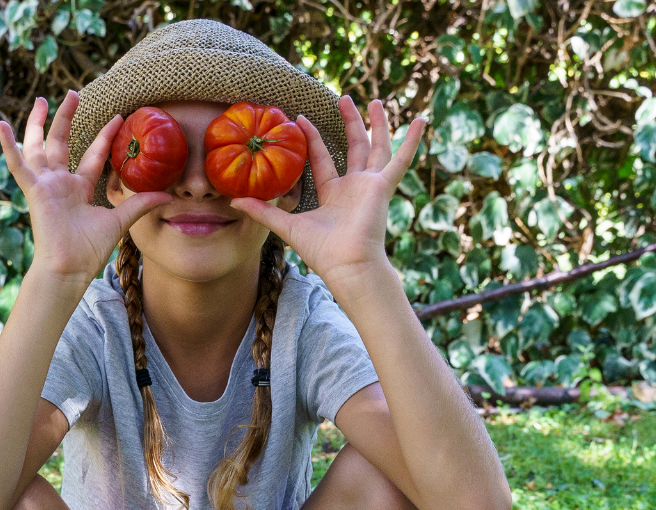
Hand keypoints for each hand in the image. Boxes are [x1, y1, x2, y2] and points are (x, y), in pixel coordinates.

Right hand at [0, 92, 172, 282]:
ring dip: (39, 123)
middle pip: (60, 144)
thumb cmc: (90, 250)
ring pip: (38, 147)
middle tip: (73, 94)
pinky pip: (17, 165)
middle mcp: (60, 184)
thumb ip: (139, 204)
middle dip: (66, 118)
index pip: (92, 156)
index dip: (104, 137)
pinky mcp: (33, 190)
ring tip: (43, 99)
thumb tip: (167, 195)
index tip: (117, 117)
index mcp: (79, 190)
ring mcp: (45, 185)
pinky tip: (0, 124)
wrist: (69, 267)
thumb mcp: (119, 221)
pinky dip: (8, 145)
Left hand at [230, 97, 425, 291]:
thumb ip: (263, 212)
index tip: (301, 118)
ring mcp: (371, 185)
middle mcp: (354, 187)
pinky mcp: (383, 186)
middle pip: (353, 147)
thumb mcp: (286, 226)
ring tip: (374, 100)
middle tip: (342, 98)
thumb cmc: (321, 252)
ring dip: (376, 124)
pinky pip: (401, 159)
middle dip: (348, 123)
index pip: (323, 160)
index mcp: (334, 194)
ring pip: (376, 147)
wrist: (347, 265)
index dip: (313, 139)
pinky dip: (412, 140)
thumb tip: (233, 201)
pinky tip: (422, 120)